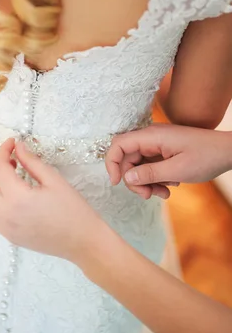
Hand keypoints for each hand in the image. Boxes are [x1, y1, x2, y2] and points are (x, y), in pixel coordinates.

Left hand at [0, 139, 102, 261]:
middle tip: (11, 161)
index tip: (13, 142)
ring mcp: (4, 227)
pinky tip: (12, 195)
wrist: (82, 242)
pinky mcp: (7, 236)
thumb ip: (31, 162)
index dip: (3, 150)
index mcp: (17, 198)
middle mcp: (4, 214)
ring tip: (11, 178)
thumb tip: (18, 147)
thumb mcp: (54, 180)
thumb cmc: (73, 210)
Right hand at [105, 124, 231, 198]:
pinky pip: (150, 166)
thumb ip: (149, 174)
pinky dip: (155, 179)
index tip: (117, 183)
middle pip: (127, 158)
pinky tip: (170, 186)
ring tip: (163, 193)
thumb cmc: (206, 156)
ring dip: (146, 182)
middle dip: (133, 180)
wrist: (228, 152)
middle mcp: (151, 138)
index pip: (118, 144)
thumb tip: (126, 178)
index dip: (112, 163)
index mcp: (151, 136)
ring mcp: (157, 145)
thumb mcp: (177, 170)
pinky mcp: (163, 152)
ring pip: (138, 165)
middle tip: (147, 195)